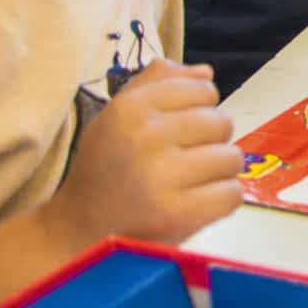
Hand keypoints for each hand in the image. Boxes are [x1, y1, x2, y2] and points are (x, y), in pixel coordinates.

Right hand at [45, 61, 242, 249]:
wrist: (75, 235)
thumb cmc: (103, 171)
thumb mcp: (116, 117)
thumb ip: (156, 84)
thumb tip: (205, 72)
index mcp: (130, 108)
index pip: (203, 89)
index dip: (199, 110)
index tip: (177, 132)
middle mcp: (146, 136)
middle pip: (222, 122)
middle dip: (209, 142)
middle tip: (181, 162)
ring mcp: (162, 176)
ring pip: (231, 158)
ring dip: (217, 173)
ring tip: (186, 184)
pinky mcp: (177, 214)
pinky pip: (232, 194)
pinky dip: (220, 201)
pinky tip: (194, 204)